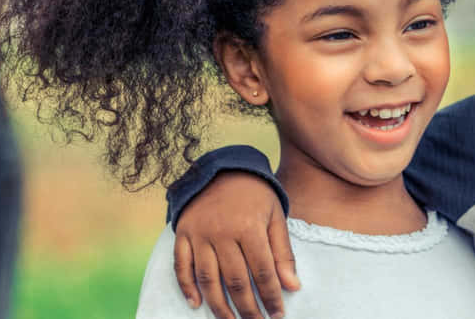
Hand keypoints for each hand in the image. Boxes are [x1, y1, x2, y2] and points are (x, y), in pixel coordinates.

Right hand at [173, 170, 298, 318]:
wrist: (223, 169)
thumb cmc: (255, 195)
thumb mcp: (276, 216)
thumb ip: (283, 252)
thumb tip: (293, 287)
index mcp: (249, 227)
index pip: (262, 271)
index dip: (271, 296)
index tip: (278, 314)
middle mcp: (222, 232)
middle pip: (234, 280)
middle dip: (248, 308)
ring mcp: (199, 234)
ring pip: (207, 278)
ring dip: (219, 305)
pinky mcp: (183, 233)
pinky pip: (181, 265)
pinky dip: (186, 287)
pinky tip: (196, 304)